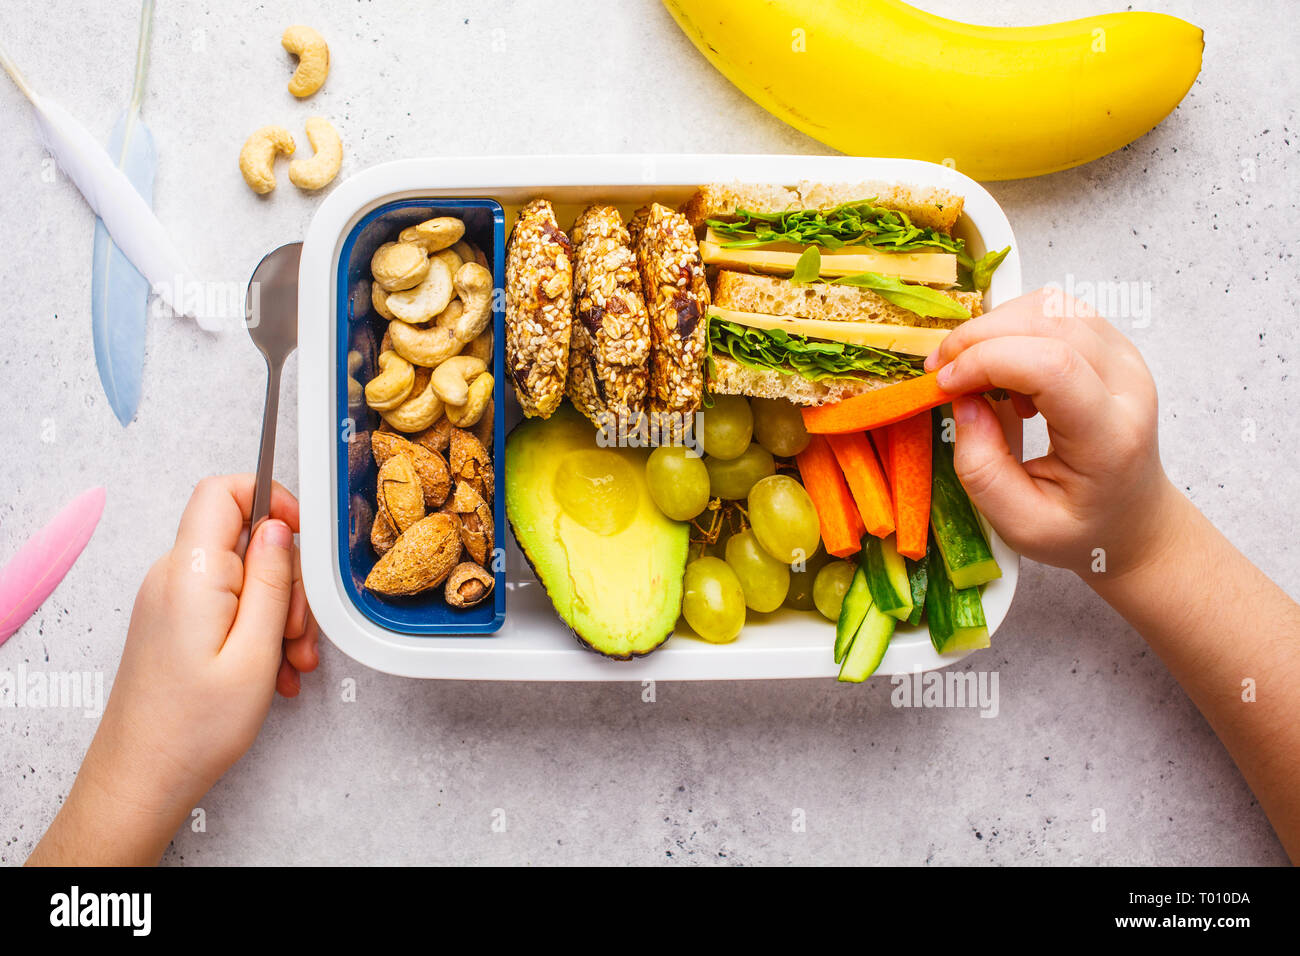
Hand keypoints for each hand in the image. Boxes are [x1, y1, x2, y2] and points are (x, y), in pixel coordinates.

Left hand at [28, 475, 319, 864]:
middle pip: (244, 538)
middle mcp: (173, 577)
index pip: (222, 490)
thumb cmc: (193, 728)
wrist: (141, 779)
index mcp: (191, 574)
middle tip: (297, 631)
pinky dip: (257, 628)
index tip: (302, 534)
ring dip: (277, 613)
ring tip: (288, 661)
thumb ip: (271, 579)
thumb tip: (281, 527)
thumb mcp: (255, 651)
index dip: (270, 496)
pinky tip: (273, 669)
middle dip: (286, 579)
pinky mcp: (174, 621)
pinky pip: (228, 603)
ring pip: (243, 575)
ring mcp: (171, 599)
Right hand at [924, 288, 1181, 577]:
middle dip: (978, 337)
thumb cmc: (1079, 526)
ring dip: (994, 327)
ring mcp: (1125, 357)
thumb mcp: (1020, 524)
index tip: (942, 386)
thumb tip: (962, 401)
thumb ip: (982, 470)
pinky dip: (1012, 326)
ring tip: (975, 374)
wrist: (1132, 518)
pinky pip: (1054, 309)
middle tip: (941, 373)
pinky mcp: (1112, 344)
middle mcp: (1128, 385)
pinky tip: (1003, 367)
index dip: (985, 362)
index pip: (1052, 366)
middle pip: (1048, 323)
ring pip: (1050, 306)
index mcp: (1111, 437)